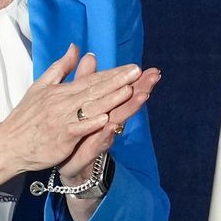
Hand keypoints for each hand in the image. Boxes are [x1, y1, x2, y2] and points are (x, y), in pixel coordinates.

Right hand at [0, 44, 141, 188]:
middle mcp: (63, 103)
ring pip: (90, 107)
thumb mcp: (41, 86)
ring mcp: (62, 120)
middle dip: (118, 81)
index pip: (92, 80)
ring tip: (129, 90)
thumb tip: (76, 47)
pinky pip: (77, 129)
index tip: (133, 68)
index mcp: (61, 91)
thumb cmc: (26, 117)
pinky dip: (91, 124)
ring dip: (110, 98)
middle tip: (138, 72)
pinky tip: (106, 118)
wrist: (8, 144)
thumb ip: (61, 67)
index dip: (113, 73)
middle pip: (94, 90)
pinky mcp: (60, 138)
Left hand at [60, 58, 158, 182]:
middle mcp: (107, 122)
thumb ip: (84, 80)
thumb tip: (90, 56)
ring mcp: (100, 137)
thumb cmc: (77, 132)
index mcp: (105, 108)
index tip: (151, 68)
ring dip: (129, 109)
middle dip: (141, 89)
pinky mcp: (88, 152)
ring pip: (117, 121)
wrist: (66, 164)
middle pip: (126, 103)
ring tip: (142, 95)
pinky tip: (111, 127)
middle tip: (154, 77)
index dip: (136, 80)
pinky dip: (104, 135)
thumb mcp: (78, 102)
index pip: (122, 90)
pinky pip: (97, 143)